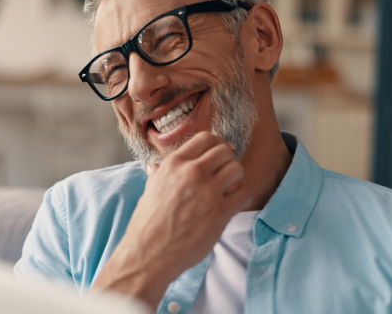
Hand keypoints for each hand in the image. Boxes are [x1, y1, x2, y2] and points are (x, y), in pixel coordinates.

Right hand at [91, 132, 250, 310]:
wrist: (148, 254)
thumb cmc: (147, 224)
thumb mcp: (150, 191)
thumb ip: (158, 175)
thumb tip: (154, 166)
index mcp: (174, 164)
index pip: (206, 138)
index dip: (217, 145)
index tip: (220, 155)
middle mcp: (192, 172)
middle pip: (225, 151)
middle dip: (228, 161)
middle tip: (225, 175)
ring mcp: (207, 192)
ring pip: (237, 169)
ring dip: (237, 179)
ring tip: (229, 190)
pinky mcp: (219, 212)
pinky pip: (244, 194)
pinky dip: (241, 199)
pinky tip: (231, 206)